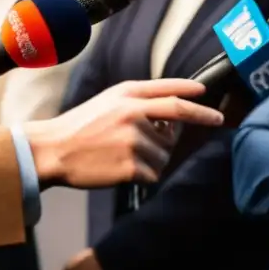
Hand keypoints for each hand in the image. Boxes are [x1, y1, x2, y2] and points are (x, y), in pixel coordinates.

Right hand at [23, 79, 220, 187]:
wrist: (51, 151)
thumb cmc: (81, 126)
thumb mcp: (110, 101)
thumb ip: (141, 101)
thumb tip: (174, 116)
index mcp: (128, 96)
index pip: (170, 93)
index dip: (193, 95)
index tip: (210, 95)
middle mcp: (133, 114)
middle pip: (178, 118)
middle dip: (203, 117)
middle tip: (217, 120)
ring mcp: (133, 140)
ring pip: (165, 153)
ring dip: (155, 158)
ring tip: (127, 155)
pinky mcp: (130, 166)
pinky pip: (154, 173)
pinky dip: (145, 175)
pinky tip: (124, 170)